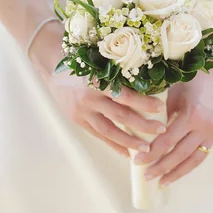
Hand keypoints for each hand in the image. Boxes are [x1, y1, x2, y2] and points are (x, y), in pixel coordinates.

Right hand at [29, 22, 165, 157]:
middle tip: (161, 130)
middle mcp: (89, 98)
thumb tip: (150, 83)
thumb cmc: (82, 59)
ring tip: (147, 149)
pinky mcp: (77, 120)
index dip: (144, 103)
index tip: (160, 108)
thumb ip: (119, 74)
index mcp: (97, 80)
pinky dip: (114, 145)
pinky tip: (127, 153)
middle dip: (143, 125)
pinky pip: (98, 136)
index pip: (125, 95)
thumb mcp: (99, 62)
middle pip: (120, 116)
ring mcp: (82, 111)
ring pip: (109, 131)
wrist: (51, 64)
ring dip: (129, 142)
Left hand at [133, 66, 212, 185]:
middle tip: (146, 176)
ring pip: (193, 160)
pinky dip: (189, 165)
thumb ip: (161, 113)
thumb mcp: (173, 92)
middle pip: (179, 154)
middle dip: (161, 167)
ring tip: (161, 182)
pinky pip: (202, 155)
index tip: (136, 162)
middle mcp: (205, 126)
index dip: (151, 153)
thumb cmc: (192, 77)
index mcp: (191, 114)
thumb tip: (143, 132)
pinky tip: (178, 172)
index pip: (166, 141)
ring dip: (176, 173)